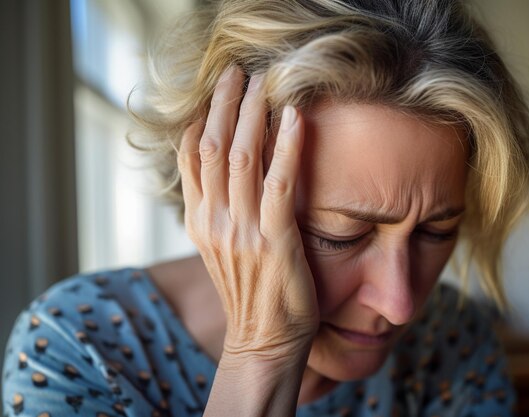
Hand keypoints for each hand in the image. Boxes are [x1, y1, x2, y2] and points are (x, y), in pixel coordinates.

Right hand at [177, 67, 318, 361]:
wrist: (263, 341)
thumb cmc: (251, 293)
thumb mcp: (223, 248)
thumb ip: (219, 210)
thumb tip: (227, 172)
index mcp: (200, 221)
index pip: (190, 157)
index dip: (201, 117)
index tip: (217, 89)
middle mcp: (214, 220)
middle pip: (210, 147)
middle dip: (223, 104)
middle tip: (237, 72)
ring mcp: (242, 230)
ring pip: (240, 157)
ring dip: (252, 115)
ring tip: (263, 83)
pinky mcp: (274, 240)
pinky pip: (278, 183)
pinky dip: (286, 147)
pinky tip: (295, 118)